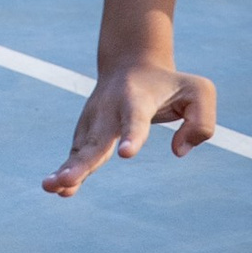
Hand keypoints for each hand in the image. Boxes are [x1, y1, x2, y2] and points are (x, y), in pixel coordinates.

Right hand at [44, 58, 217, 196]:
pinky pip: (77, 156)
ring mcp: (95, 122)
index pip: (135, 120)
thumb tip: (178, 151)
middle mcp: (110, 112)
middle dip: (82, 162)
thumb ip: (201, 122)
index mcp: (138, 100)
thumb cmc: (169, 83)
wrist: (130, 64)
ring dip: (67, 170)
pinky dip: (66, 171)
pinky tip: (57, 189)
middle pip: (97, 141)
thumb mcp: (199, 91)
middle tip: (67, 180)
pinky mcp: (87, 134)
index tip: (126, 154)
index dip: (131, 135)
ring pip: (81, 150)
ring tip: (51, 187)